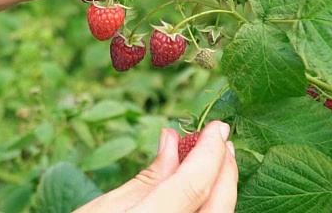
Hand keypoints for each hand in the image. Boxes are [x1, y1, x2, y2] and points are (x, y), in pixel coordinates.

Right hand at [75, 121, 237, 212]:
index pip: (195, 184)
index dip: (211, 152)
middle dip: (225, 168)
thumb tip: (172, 139)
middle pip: (219, 205)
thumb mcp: (105, 209)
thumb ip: (148, 177)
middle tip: (221, 140)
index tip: (218, 127)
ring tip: (213, 160)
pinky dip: (209, 204)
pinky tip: (201, 189)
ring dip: (221, 187)